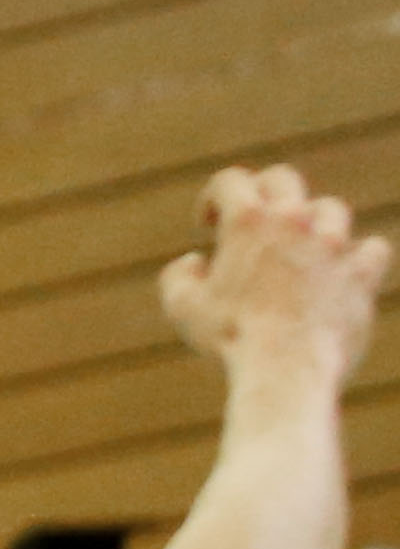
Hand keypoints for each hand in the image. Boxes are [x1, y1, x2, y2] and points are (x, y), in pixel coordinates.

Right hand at [161, 163, 384, 382]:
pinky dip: (358, 256)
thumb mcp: (182, 307)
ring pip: (329, 209)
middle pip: (283, 180)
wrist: (285, 368)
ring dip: (312, 223)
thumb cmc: (229, 338)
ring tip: (299, 248)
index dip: (213, 198)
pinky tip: (343, 271)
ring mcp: (334, 243)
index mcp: (246, 221)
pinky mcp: (363, 272)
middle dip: (263, 194)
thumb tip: (194, 261)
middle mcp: (294, 220)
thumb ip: (178, 275)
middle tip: (254, 221)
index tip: (207, 224)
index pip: (229, 181)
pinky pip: (371, 249)